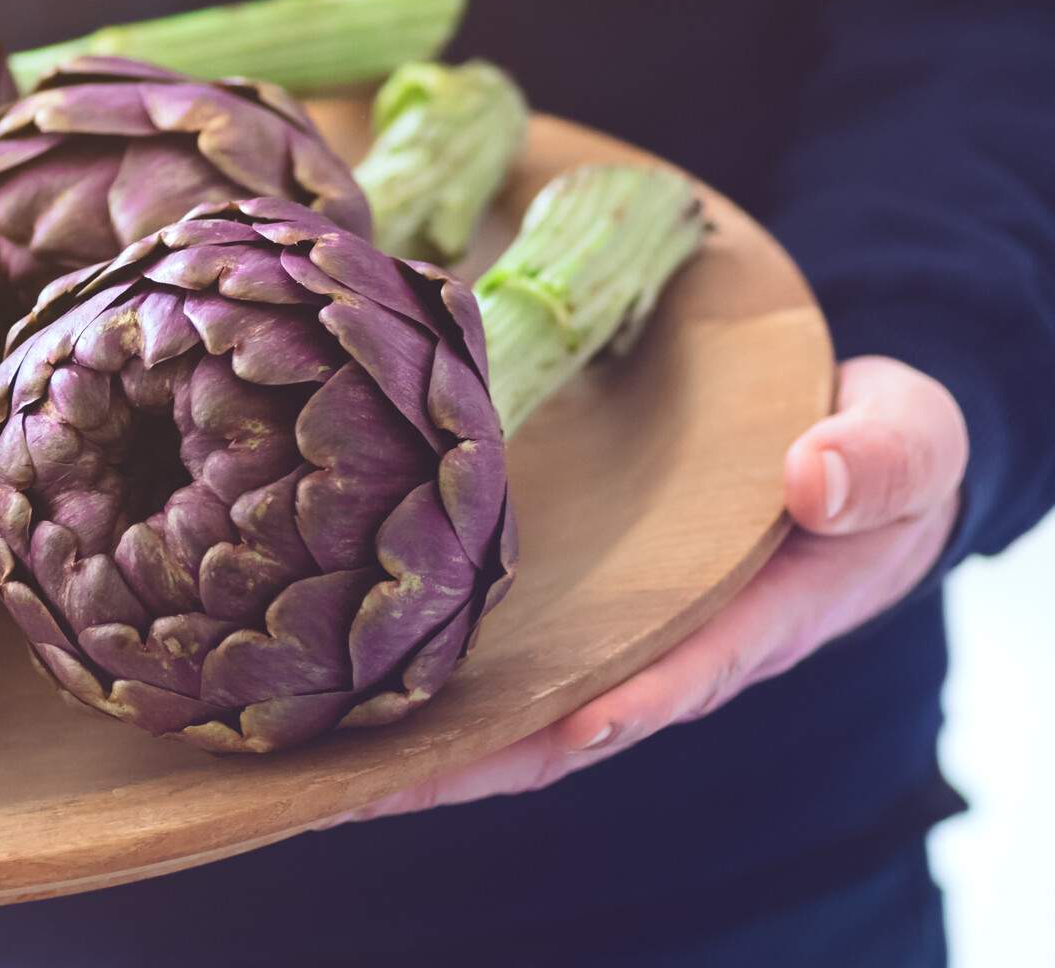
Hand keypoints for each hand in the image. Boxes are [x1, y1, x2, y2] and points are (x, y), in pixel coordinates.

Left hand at [319, 355, 967, 826]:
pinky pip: (489, 646)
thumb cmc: (871, 452)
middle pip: (567, 720)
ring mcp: (611, 629)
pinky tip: (330, 685)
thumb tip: (817, 478)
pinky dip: (415, 670)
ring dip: (423, 738)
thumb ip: (882, 459)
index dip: (633, 701)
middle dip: (474, 759)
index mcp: (759, 615)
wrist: (835, 440)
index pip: (689, 669)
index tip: (571, 728)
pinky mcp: (565, 600)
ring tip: (320, 763)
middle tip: (372, 785)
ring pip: (511, 701)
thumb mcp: (905, 441)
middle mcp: (671, 642)